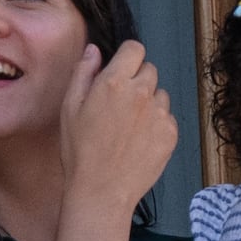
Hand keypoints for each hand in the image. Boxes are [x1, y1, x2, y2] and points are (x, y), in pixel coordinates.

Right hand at [61, 41, 174, 215]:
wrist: (102, 191)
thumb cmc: (81, 152)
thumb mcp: (70, 108)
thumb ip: (83, 73)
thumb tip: (94, 50)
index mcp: (114, 82)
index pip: (135, 48)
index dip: (127, 58)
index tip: (121, 71)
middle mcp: (141, 93)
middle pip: (150, 70)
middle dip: (137, 81)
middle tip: (120, 106)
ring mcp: (159, 113)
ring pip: (160, 94)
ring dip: (148, 103)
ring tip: (129, 127)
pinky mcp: (170, 132)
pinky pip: (167, 117)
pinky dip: (156, 125)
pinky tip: (138, 141)